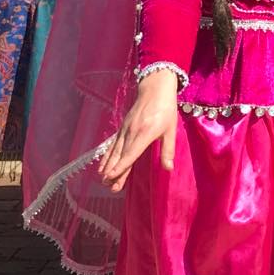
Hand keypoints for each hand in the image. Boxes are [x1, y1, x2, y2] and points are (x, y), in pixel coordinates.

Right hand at [98, 70, 179, 190]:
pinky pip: (113, 144)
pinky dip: (107, 155)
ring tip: (102, 179)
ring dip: (108, 166)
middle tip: (108, 186)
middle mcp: (132, 132)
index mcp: (145, 133)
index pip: (132, 153)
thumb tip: (168, 169)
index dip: (122, 166)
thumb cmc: (166, 109)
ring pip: (115, 150)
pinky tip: (102, 165)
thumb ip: (168, 150)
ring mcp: (125, 129)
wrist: (155, 88)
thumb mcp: (171, 130)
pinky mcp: (122, 127)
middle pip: (121, 155)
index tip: (113, 176)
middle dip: (114, 171)